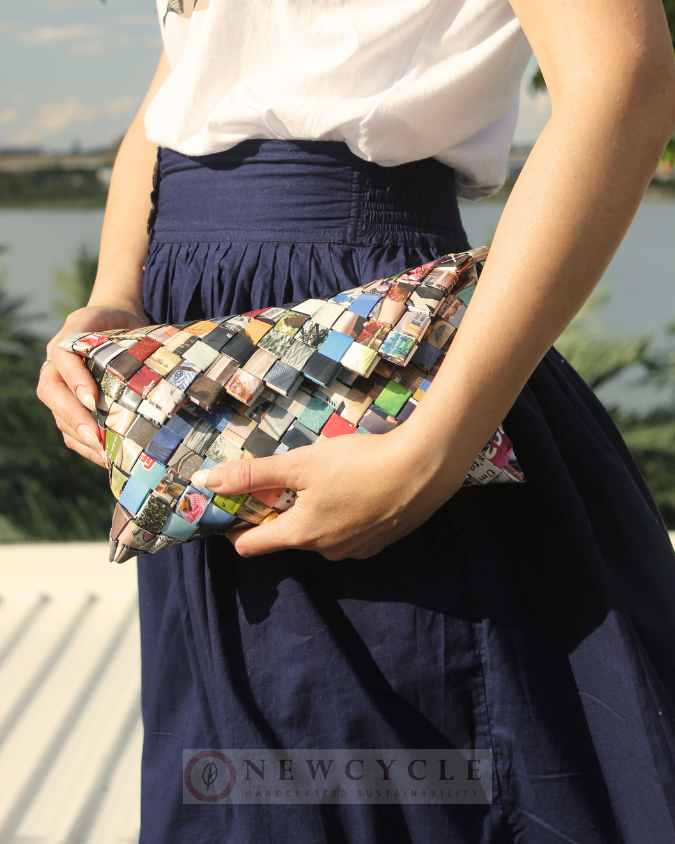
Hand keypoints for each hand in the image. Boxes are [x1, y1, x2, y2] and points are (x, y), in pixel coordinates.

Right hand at [37, 302, 148, 467]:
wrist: (112, 324)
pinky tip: (107, 458)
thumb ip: (122, 336)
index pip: (63, 359)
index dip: (76, 380)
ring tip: (105, 454)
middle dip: (75, 417)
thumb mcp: (119, 319)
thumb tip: (150, 366)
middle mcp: (55, 368)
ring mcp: (60, 391)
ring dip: (81, 437)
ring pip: (60, 417)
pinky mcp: (69, 410)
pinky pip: (69, 432)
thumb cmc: (118, 324)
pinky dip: (86, 447)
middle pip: (53, 394)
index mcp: (65, 343)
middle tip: (96, 437)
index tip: (93, 400)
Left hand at [191, 424, 472, 560]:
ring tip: (332, 480)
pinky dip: (345, 516)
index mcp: (300, 534)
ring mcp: (355, 551)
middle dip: (282, 511)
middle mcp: (325, 552)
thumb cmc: (357, 463)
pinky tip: (359, 490)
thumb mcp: (301, 463)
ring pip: (320, 535)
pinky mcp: (381, 543)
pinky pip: (348, 534)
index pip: (250, 546)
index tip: (235, 505)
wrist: (424, 468)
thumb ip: (254, 474)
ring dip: (316, 513)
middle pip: (288, 536)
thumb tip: (205, 481)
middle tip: (293, 477)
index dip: (236, 526)